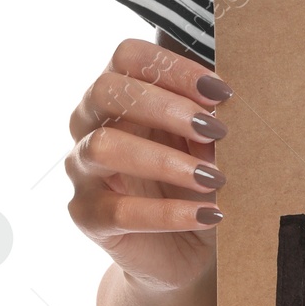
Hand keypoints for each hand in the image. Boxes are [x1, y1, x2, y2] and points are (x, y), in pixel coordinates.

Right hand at [66, 38, 234, 291]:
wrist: (183, 248)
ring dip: (166, 160)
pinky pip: (120, 211)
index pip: (127, 57)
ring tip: (214, 178)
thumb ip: (205, 119)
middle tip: (217, 130)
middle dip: (166, 106)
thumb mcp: (204, 143)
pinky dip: (170, 213)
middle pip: (106, 90)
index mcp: (118, 94)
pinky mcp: (87, 216)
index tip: (222, 90)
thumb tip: (221, 105)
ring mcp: (82, 170)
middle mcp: (89, 124)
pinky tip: (208, 215)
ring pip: (104, 148)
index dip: (173, 67)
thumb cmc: (193, 178)